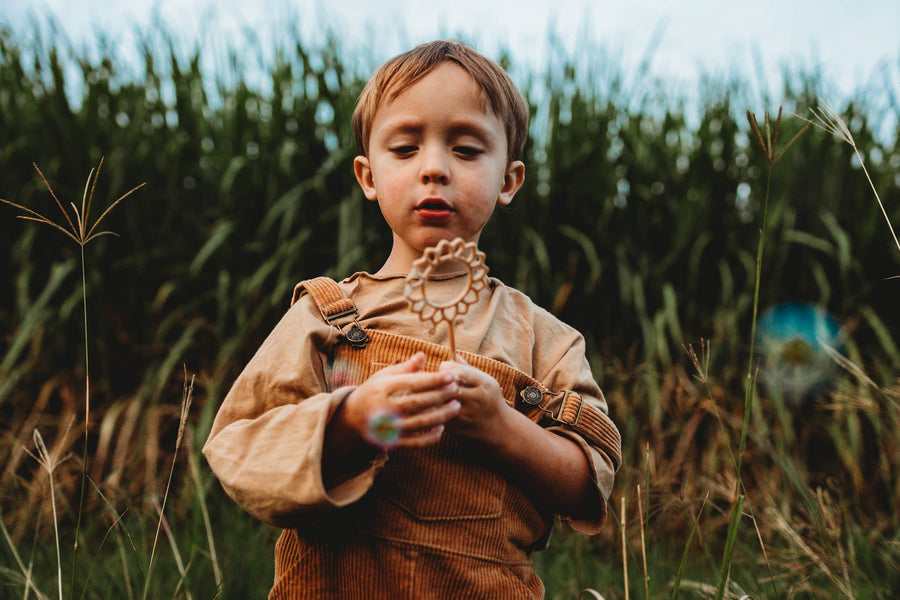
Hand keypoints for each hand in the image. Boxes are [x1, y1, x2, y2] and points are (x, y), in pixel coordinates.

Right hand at [342, 352, 460, 448]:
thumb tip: (423, 354)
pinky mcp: (394, 442)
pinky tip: (442, 426)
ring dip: (442, 415)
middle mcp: (386, 409)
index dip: (432, 380)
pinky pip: (417, 442)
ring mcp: (390, 428)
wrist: (352, 419)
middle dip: (440, 395)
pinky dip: (431, 436)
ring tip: (457, 406)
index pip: (411, 383)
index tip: (450, 375)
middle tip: (456, 389)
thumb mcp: (384, 377)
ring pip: (420, 423)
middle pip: (418, 403)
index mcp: (383, 389)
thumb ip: (405, 368)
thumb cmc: (373, 392)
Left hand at [438, 356, 510, 443]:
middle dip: (437, 381)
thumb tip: (452, 355)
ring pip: (441, 403)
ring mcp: (468, 416)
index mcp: (485, 385)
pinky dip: (433, 409)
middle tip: (433, 378)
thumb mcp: (485, 381)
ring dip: (433, 395)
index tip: (443, 367)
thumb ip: (468, 368)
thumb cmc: (488, 398)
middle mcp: (477, 400)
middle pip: (449, 387)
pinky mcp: (458, 428)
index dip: (447, 367)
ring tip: (430, 390)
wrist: (498, 428)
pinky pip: (439, 416)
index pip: (459, 372)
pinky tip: (433, 404)